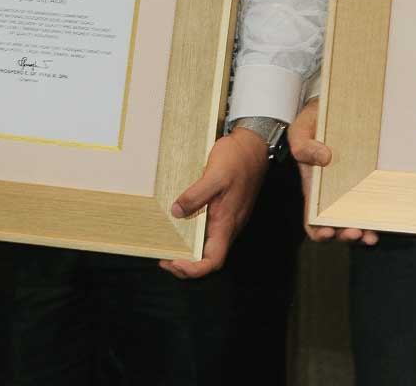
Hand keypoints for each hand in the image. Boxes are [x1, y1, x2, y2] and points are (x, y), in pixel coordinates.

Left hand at [158, 129, 268, 278]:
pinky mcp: (224, 210)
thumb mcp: (213, 175)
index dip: (194, 269)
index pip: (213, 260)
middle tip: (163, 257)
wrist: (253, 147)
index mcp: (227, 223)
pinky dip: (193, 235)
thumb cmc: (236, 160)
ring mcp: (227, 219)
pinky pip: (209, 230)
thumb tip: (176, 212)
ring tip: (167, 244)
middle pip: (208, 258)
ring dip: (188, 250)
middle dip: (186, 263)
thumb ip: (195, 195)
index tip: (174, 263)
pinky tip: (178, 225)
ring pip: (208, 245)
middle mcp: (228, 226)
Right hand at [289, 97, 377, 244]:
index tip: (327, 232)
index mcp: (312, 185)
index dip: (318, 230)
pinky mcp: (367, 181)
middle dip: (345, 235)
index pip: (312, 217)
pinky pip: (372, 204)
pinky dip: (376, 217)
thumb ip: (303, 144)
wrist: (334, 107)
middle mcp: (331, 192)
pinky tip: (382, 222)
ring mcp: (351, 188)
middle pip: (335, 224)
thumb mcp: (301, 129)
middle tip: (356, 233)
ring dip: (362, 232)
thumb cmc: (314, 120)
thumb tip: (324, 158)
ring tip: (370, 234)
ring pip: (355, 219)